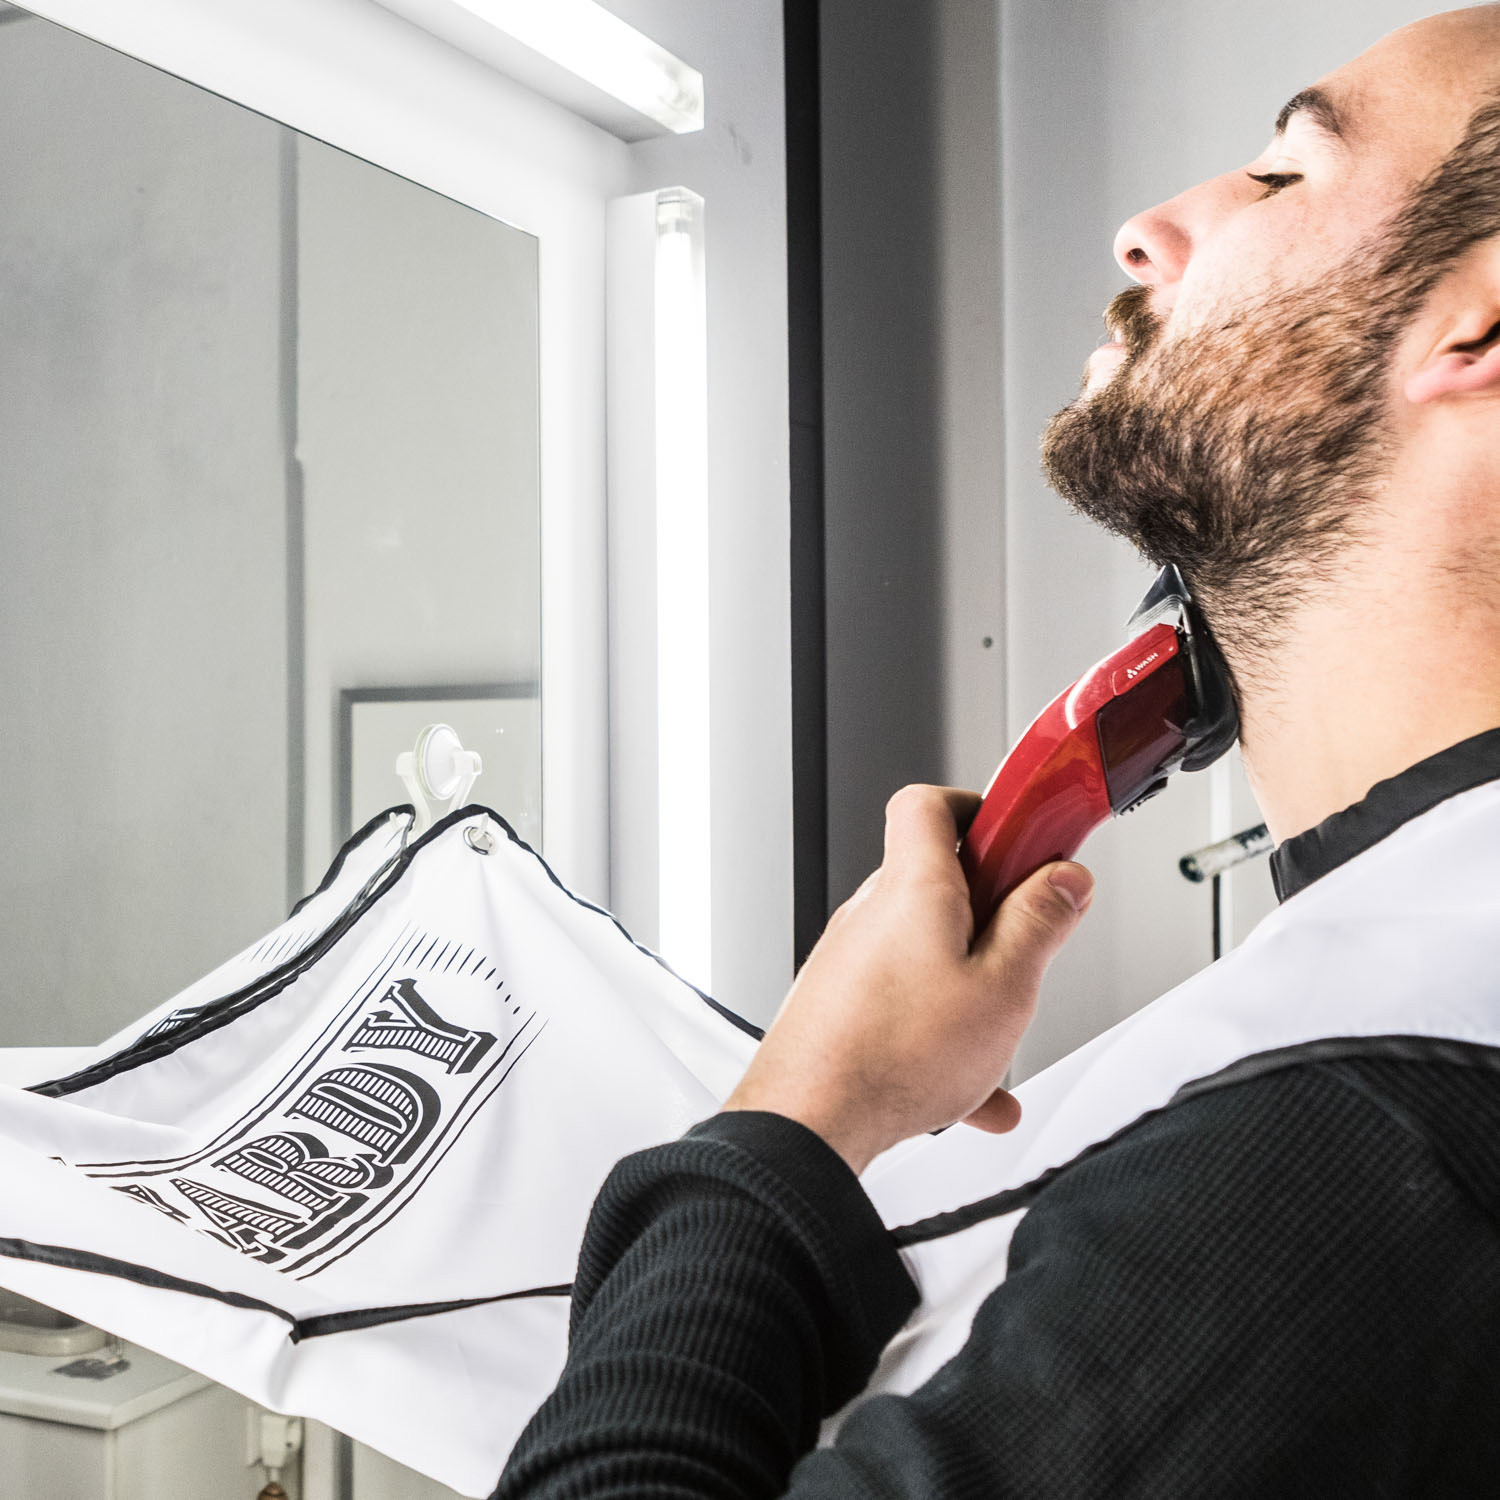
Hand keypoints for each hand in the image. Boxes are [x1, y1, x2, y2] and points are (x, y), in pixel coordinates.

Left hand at [723, 784, 1092, 1173]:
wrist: (808, 1122)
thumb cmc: (893, 1057)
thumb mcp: (1004, 989)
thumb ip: (1040, 925)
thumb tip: (1064, 879)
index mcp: (913, 887)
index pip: (931, 804)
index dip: (980, 807)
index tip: (1026, 836)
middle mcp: (872, 913)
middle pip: (937, 881)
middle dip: (991, 910)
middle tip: (1029, 942)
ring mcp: (849, 959)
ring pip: (925, 952)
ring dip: (969, 981)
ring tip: (1000, 1027)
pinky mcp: (838, 1004)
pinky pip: (903, 1003)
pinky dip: (940, 1032)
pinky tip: (975, 1089)